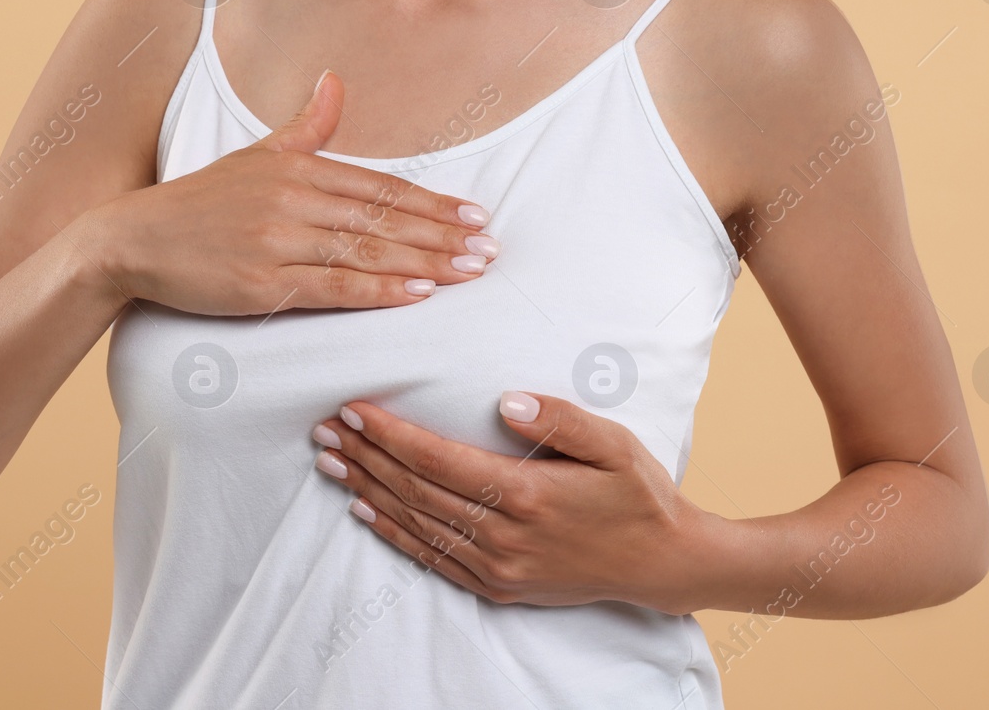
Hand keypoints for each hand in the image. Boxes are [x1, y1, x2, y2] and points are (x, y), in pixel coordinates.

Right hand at [83, 71, 499, 314]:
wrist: (132, 241)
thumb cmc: (198, 204)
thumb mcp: (255, 155)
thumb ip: (306, 126)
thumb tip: (335, 80)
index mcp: (297, 168)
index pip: (380, 187)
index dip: (432, 203)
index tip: (475, 216)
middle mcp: (293, 199)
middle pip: (383, 219)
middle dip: (442, 235)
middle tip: (489, 249)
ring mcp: (278, 240)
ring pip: (367, 251)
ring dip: (424, 263)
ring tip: (469, 273)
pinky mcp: (263, 282)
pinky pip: (334, 286)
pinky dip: (379, 290)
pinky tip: (417, 295)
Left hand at [311, 392, 721, 613]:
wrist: (662, 564)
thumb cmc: (639, 495)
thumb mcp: (614, 445)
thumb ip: (560, 419)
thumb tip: (505, 401)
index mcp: (526, 494)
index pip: (438, 459)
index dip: (391, 435)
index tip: (355, 410)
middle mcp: (503, 535)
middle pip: (416, 490)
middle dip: (366, 457)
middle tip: (325, 429)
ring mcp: (498, 567)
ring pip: (416, 524)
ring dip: (369, 491)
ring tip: (332, 462)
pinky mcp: (499, 586)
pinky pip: (433, 558)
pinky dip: (394, 534)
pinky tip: (367, 512)